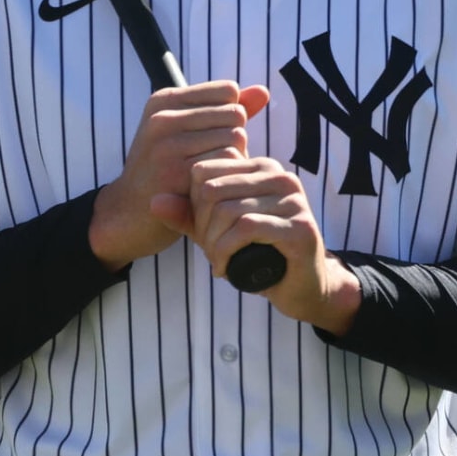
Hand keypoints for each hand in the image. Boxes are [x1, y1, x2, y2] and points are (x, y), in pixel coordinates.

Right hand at [88, 81, 269, 269]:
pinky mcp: (177, 174)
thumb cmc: (164, 171)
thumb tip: (263, 91)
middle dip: (234, 138)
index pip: (228, 90)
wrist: (127, 215)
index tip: (212, 137)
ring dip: (234, 160)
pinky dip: (229, 178)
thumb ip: (225, 110)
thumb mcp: (187, 131)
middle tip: (213, 161)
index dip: (231, 116)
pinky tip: (212, 188)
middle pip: (235, 114)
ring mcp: (168, 145)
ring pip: (235, 138)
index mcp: (164, 101)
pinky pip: (228, 163)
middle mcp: (163, 118)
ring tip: (212, 174)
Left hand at [157, 155, 360, 335]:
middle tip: (210, 252)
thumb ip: (187, 215)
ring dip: (214, 245)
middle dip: (202, 227)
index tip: (202, 234)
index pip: (204, 172)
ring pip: (228, 210)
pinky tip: (226, 269)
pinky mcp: (299, 226)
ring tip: (218, 261)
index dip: (193, 206)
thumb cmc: (259, 254)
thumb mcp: (217, 231)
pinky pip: (247, 228)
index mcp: (261, 167)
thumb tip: (154, 201)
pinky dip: (227, 252)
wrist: (302, 287)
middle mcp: (280, 177)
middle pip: (213, 190)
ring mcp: (293, 200)